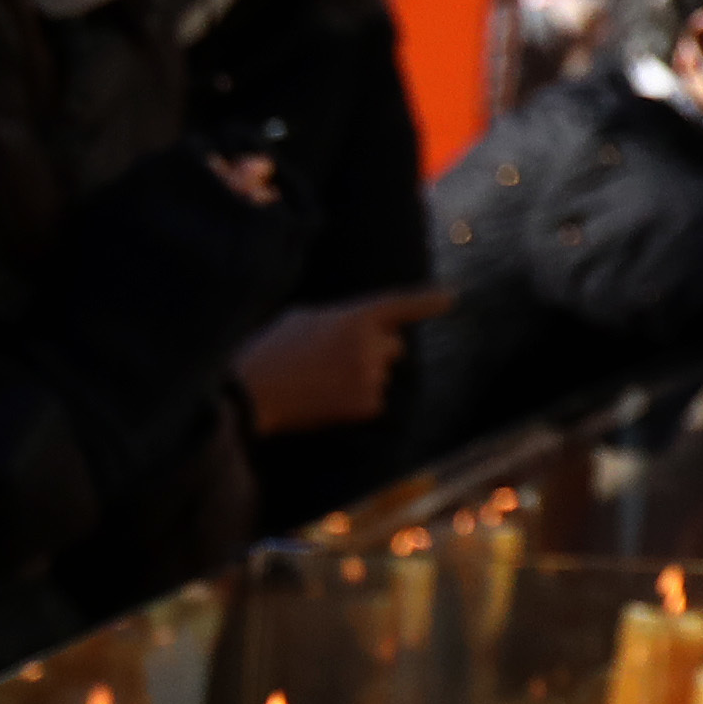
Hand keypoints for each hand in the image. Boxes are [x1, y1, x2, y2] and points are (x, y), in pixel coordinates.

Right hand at [226, 285, 448, 436]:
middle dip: (377, 352)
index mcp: (355, 317)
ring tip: (319, 382)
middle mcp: (370, 345)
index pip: (400, 305)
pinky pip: (373, 401)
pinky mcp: (366, 406)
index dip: (427, 301)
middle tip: (336, 360)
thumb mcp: (303, 318)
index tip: (451, 297)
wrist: (251, 393)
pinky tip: (324, 400)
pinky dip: (354, 402)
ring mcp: (370, 376)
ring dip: (360, 378)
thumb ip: (341, 320)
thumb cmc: (270, 351)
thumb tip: (360, 332)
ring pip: (381, 377)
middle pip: (394, 348)